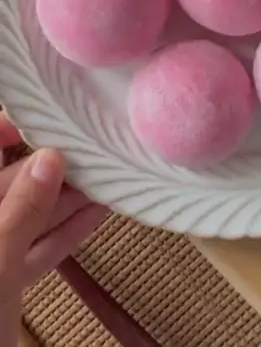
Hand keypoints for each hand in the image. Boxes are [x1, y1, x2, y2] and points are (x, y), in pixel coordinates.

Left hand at [0, 113, 106, 346]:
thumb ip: (22, 211)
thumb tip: (50, 158)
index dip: (5, 129)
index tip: (44, 117)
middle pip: (6, 184)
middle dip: (50, 168)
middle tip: (93, 149)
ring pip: (25, 218)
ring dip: (65, 200)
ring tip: (106, 176)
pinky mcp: (1, 286)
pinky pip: (33, 250)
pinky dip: (63, 235)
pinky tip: (98, 214)